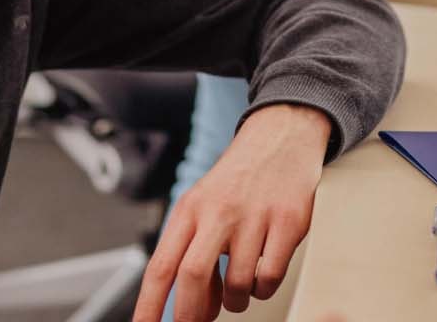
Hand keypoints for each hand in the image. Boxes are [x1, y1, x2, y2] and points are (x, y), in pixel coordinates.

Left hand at [132, 103, 330, 321]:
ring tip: (239, 286)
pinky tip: (263, 270)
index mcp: (190, 208)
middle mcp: (218, 210)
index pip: (160, 266)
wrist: (281, 134)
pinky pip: (271, 278)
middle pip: (191, 277)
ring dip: (237, 302)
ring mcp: (254, 215)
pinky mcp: (288, 221)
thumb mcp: (204, 206)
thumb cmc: (238, 178)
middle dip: (189, 317)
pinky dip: (265, 287)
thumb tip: (195, 310)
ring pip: (238, 287)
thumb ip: (194, 253)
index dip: (149, 307)